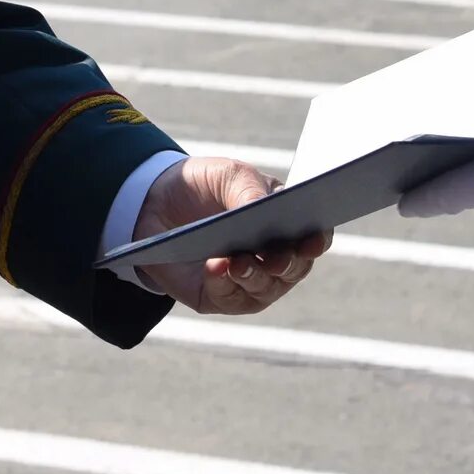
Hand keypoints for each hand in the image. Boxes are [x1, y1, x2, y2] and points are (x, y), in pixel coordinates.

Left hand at [129, 156, 326, 312]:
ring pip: (264, 289)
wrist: (156, 202)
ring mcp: (248, 281)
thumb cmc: (206, 186)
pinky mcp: (218, 296)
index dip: (317, 241)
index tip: (311, 241)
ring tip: (237, 263)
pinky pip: (228, 298)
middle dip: (285, 264)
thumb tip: (264, 207)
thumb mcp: (229, 175)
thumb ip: (250, 190)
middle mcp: (274, 258)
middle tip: (273, 258)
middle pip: (294, 270)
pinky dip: (223, 284)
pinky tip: (215, 268)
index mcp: (287, 224)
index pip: (314, 238)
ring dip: (253, 277)